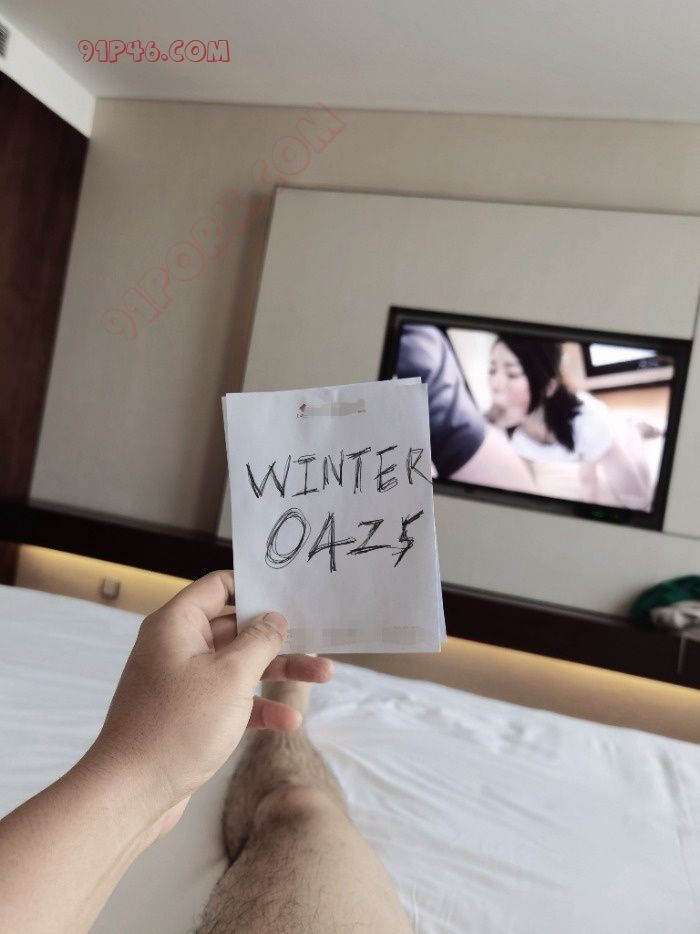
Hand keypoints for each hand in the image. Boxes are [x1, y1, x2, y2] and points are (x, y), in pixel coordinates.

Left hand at [87, 571, 332, 835]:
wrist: (131, 793)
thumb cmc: (177, 726)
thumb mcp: (231, 676)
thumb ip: (259, 641)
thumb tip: (274, 619)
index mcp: (178, 624)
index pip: (219, 586)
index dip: (254, 586)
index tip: (290, 592)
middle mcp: (178, 647)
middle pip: (237, 629)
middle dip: (279, 637)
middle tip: (318, 639)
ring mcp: (184, 683)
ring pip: (239, 666)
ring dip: (279, 672)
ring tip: (323, 676)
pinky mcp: (189, 715)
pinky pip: (231, 699)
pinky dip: (258, 706)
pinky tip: (288, 722)